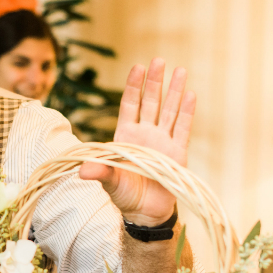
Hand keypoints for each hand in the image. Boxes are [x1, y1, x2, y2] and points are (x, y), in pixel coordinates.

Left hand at [79, 58, 194, 225]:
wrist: (145, 213)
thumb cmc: (123, 196)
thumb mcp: (109, 182)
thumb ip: (100, 172)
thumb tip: (82, 171)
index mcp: (125, 136)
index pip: (130, 105)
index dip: (133, 87)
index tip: (137, 67)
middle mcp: (144, 135)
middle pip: (151, 102)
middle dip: (154, 82)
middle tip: (159, 60)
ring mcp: (162, 141)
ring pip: (170, 111)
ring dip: (175, 91)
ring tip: (180, 69)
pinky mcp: (178, 153)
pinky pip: (183, 128)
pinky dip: (188, 112)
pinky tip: (191, 94)